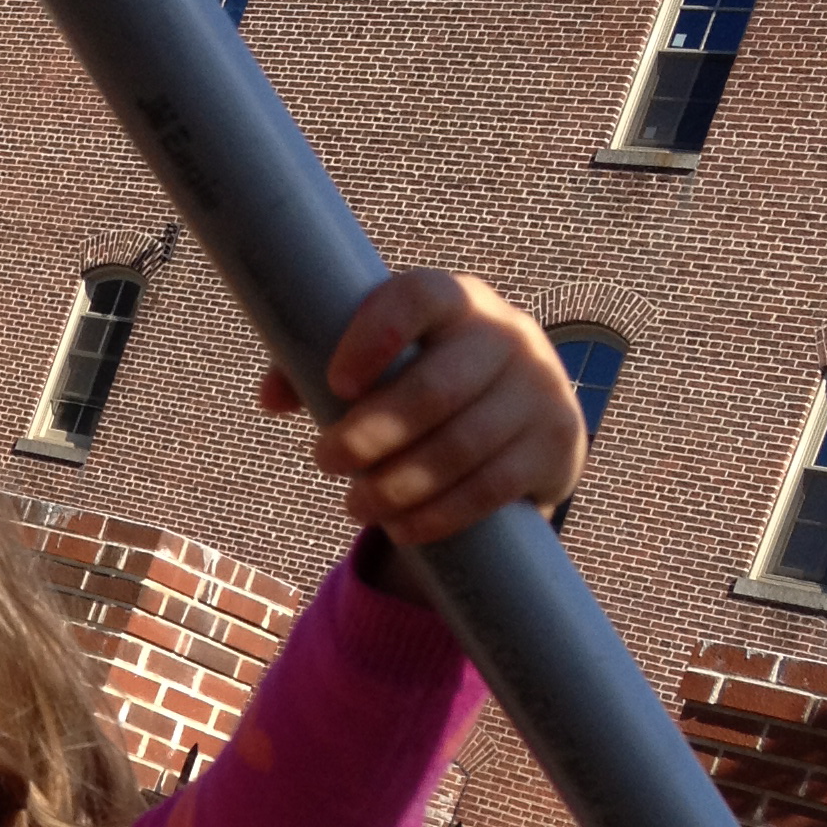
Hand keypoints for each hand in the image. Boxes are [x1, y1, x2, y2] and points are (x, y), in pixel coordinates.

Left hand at [259, 271, 585, 544]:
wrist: (526, 420)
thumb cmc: (427, 381)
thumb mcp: (384, 363)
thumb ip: (317, 368)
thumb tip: (271, 397)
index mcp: (456, 300)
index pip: (418, 298)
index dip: (375, 337)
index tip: (337, 384)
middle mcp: (506, 335)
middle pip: (436, 388)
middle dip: (370, 434)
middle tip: (324, 460)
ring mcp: (539, 388)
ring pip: (461, 446)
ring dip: (397, 486)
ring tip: (354, 504)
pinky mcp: (555, 443)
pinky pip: (491, 487)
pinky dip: (438, 514)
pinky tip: (401, 528)